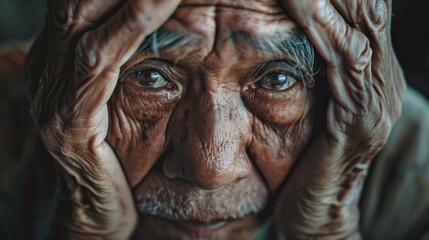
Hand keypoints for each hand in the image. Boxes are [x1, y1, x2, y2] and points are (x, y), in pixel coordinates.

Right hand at [24, 0, 179, 237]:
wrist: (93, 210)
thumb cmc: (114, 154)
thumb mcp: (116, 99)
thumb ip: (121, 61)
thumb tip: (150, 22)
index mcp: (62, 59)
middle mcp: (49, 67)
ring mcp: (52, 93)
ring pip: (84, 18)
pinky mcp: (67, 122)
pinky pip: (97, 63)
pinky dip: (128, 27)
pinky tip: (157, 1)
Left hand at [276, 0, 405, 237]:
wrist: (317, 206)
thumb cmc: (305, 155)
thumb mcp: (310, 101)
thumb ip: (313, 68)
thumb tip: (293, 29)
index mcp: (367, 71)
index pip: (361, 9)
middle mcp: (380, 77)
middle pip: (368, 6)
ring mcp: (377, 97)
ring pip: (364, 23)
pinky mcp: (362, 118)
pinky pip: (348, 60)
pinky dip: (326, 27)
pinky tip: (302, 4)